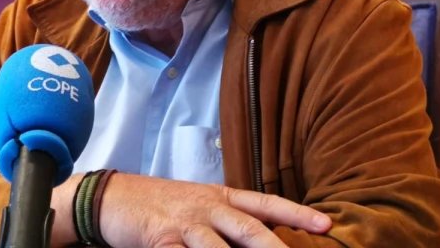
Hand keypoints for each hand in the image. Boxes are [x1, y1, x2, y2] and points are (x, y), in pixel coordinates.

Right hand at [98, 173, 331, 247]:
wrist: (113, 197)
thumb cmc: (161, 204)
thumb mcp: (199, 204)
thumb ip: (227, 220)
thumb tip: (263, 236)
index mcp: (220, 196)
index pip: (265, 203)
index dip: (295, 212)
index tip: (326, 225)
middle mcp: (207, 206)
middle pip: (248, 226)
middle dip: (275, 246)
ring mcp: (184, 223)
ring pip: (216, 245)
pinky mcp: (160, 239)